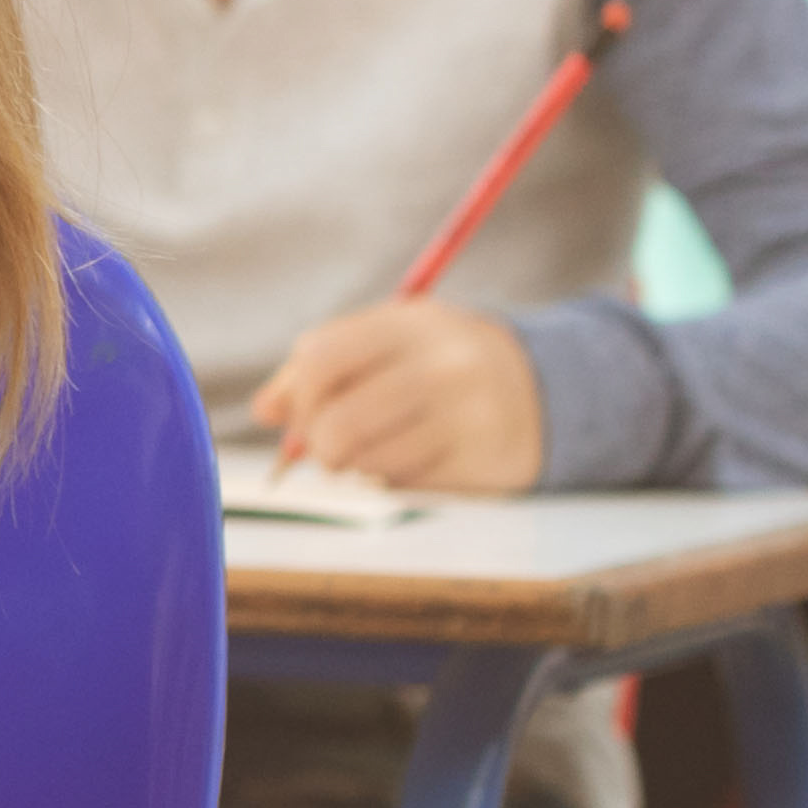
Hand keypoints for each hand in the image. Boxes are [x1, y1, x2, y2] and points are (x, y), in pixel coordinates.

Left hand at [254, 298, 548, 491]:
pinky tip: (411, 460)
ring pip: (368, 462)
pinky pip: (405, 485)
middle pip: (340, 422)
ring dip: (355, 466)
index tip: (304, 412)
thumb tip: (265, 411)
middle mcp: (442, 365)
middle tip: (329, 447)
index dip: (299, 396)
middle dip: (320, 444)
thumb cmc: (439, 364)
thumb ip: (321, 367)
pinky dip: (391, 480)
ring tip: (373, 450)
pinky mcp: (483, 462)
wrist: (543, 388)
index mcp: (409, 322)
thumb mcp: (388, 343)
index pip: (321, 359)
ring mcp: (469, 416)